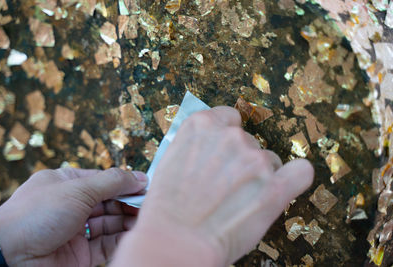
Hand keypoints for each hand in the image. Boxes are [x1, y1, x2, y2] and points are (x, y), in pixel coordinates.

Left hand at [0, 167, 147, 265]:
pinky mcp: (80, 254)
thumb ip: (112, 182)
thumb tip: (140, 177)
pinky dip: (121, 238)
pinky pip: (107, 244)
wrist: (11, 258)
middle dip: (128, 202)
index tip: (146, 185)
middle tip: (149, 203)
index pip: (103, 180)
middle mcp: (72, 206)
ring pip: (110, 223)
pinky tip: (134, 233)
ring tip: (145, 218)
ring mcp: (76, 231)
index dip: (124, 182)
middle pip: (109, 201)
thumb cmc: (37, 214)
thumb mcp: (77, 189)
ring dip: (128, 220)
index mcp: (66, 184)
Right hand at [112, 107, 313, 265]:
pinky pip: (301, 172)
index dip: (226, 138)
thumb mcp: (171, 161)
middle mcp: (231, 136)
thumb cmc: (167, 207)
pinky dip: (295, 178)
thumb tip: (211, 147)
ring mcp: (255, 159)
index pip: (229, 117)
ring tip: (239, 201)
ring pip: (269, 160)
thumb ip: (197, 146)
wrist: (175, 240)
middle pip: (249, 141)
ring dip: (259, 176)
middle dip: (241, 160)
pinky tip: (283, 187)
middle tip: (225, 186)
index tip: (223, 153)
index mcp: (202, 124)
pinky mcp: (275, 187)